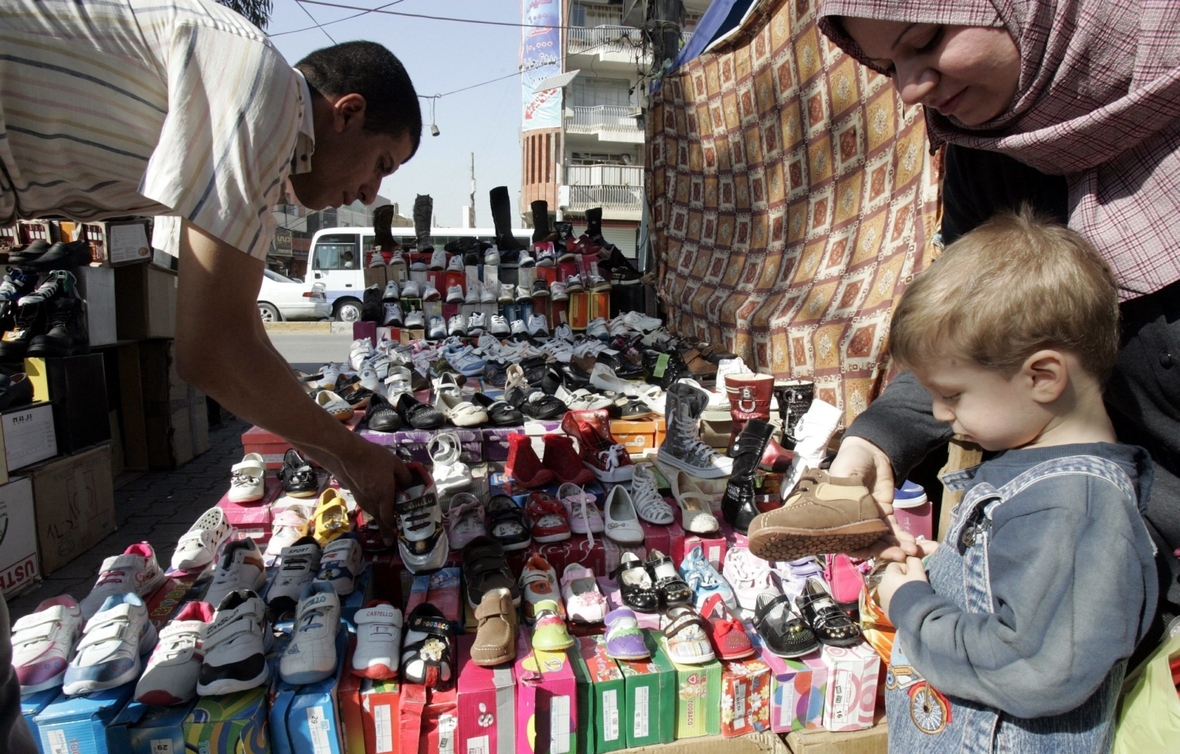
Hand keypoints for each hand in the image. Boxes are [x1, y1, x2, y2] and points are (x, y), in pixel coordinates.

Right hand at [314, 437, 410, 545]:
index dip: (393, 526)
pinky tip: (377, 505)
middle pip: (379, 519)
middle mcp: (372, 501)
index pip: (388, 517)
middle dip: (385, 530)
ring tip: (385, 522)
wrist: (350, 453)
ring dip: (379, 519)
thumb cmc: (374, 458)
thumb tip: (410, 485)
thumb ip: (405, 476)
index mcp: (383, 495)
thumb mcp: (395, 463)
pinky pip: (367, 506)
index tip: (397, 531)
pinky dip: (373, 509)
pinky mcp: (356, 494)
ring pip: (372, 513)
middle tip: (389, 539)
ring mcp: (362, 498)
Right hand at [831, 436, 921, 561]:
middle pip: (869, 544)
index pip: (848, 541)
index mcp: (838, 517)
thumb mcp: (844, 476)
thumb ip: (847, 495)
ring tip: (914, 551)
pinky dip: (904, 537)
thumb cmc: (849, 461)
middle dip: (886, 551)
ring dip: (899, 547)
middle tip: (902, 555)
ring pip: (884, 539)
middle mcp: (854, 523)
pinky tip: (916, 544)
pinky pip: (895, 529)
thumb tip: (854, 515)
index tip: (872, 553)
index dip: (860, 549)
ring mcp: (871, 519)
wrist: (869, 449)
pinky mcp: (886, 514)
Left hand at [877, 555, 927, 617]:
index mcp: (887, 576)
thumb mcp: (918, 573)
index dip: (907, 569)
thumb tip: (911, 558)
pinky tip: (909, 606)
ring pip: (893, 591)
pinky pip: (893, 603)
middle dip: (903, 581)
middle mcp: (881, 587)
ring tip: (913, 597)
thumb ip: (914, 562)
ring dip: (901, 592)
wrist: (915, 616)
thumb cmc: (916, 590)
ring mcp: (882, 601)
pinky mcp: (886, 612)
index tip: (915, 576)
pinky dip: (900, 603)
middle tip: (915, 587)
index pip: (895, 566)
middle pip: (893, 579)